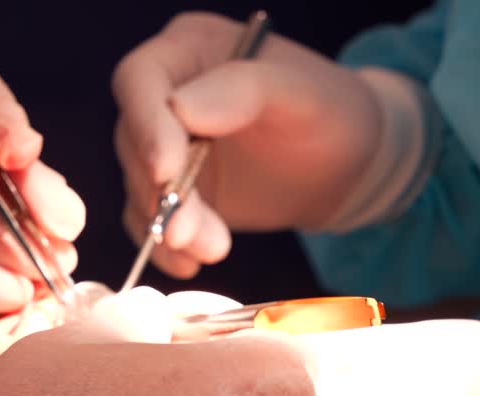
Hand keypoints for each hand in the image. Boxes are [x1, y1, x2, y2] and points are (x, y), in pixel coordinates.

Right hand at [112, 12, 380, 277]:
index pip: (141, 81)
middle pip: (133, 142)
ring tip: (214, 249)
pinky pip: (148, 220)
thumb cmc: (330, 113)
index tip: (167, 172)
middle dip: (161, 193)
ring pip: (139, 187)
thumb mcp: (299, 93)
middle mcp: (163, 93)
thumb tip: (179, 109)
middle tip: (190, 234)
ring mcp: (163, 145)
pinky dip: (165, 248)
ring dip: (168, 225)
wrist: (346, 164)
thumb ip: (241, 90)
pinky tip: (191, 264)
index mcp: (189, 49)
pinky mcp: (169, 191)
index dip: (146, 127)